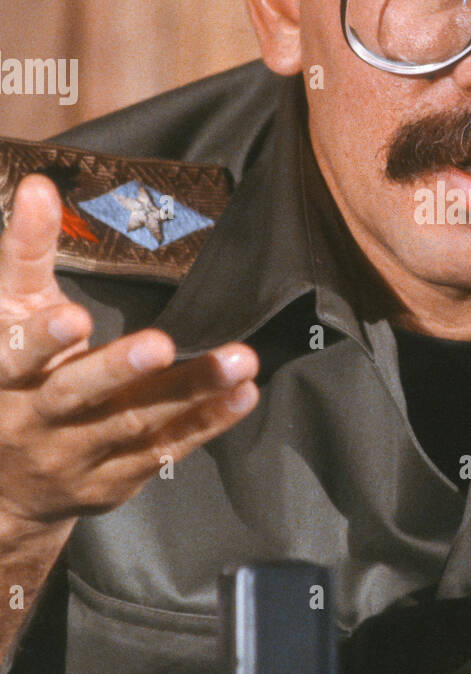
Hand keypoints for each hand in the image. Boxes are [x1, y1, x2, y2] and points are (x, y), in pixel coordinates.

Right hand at [0, 175, 258, 526]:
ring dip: (190, 391)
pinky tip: (243, 393)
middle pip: (77, 394)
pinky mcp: (119, 476)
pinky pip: (168, 448)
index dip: (41, 340)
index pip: (15, 357)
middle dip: (117, 371)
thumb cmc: (12, 378)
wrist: (6, 488)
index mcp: (4, 376)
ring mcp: (80, 454)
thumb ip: (24, 253)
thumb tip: (38, 185)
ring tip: (238, 361)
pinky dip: (208, 421)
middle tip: (159, 346)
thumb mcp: (7, 314)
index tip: (71, 316)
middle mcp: (39, 420)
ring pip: (137, 423)